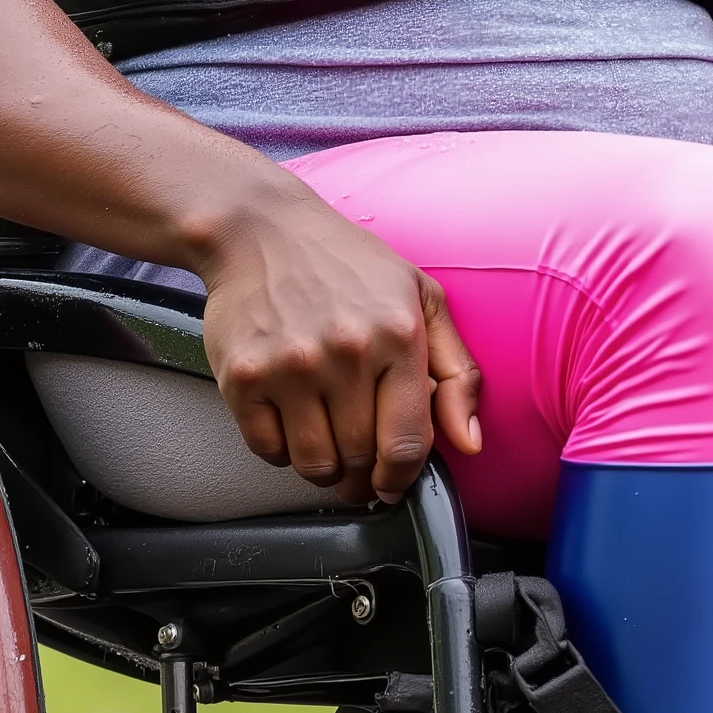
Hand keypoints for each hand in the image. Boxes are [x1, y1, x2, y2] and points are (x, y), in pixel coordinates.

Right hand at [197, 179, 481, 507]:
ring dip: (324, 469)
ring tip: (326, 442)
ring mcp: (289, 367)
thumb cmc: (346, 264)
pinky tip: (291, 420)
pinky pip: (267, 450)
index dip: (402, 478)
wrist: (261, 229)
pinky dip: (281, 450)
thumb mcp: (421, 299)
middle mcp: (345, 353)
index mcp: (397, 336)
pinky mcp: (242, 377)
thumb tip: (469, 442)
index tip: (393, 483)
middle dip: (363, 475)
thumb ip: (456, 372)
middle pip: (360, 460)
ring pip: (314, 464)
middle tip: (359, 464)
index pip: (406, 443)